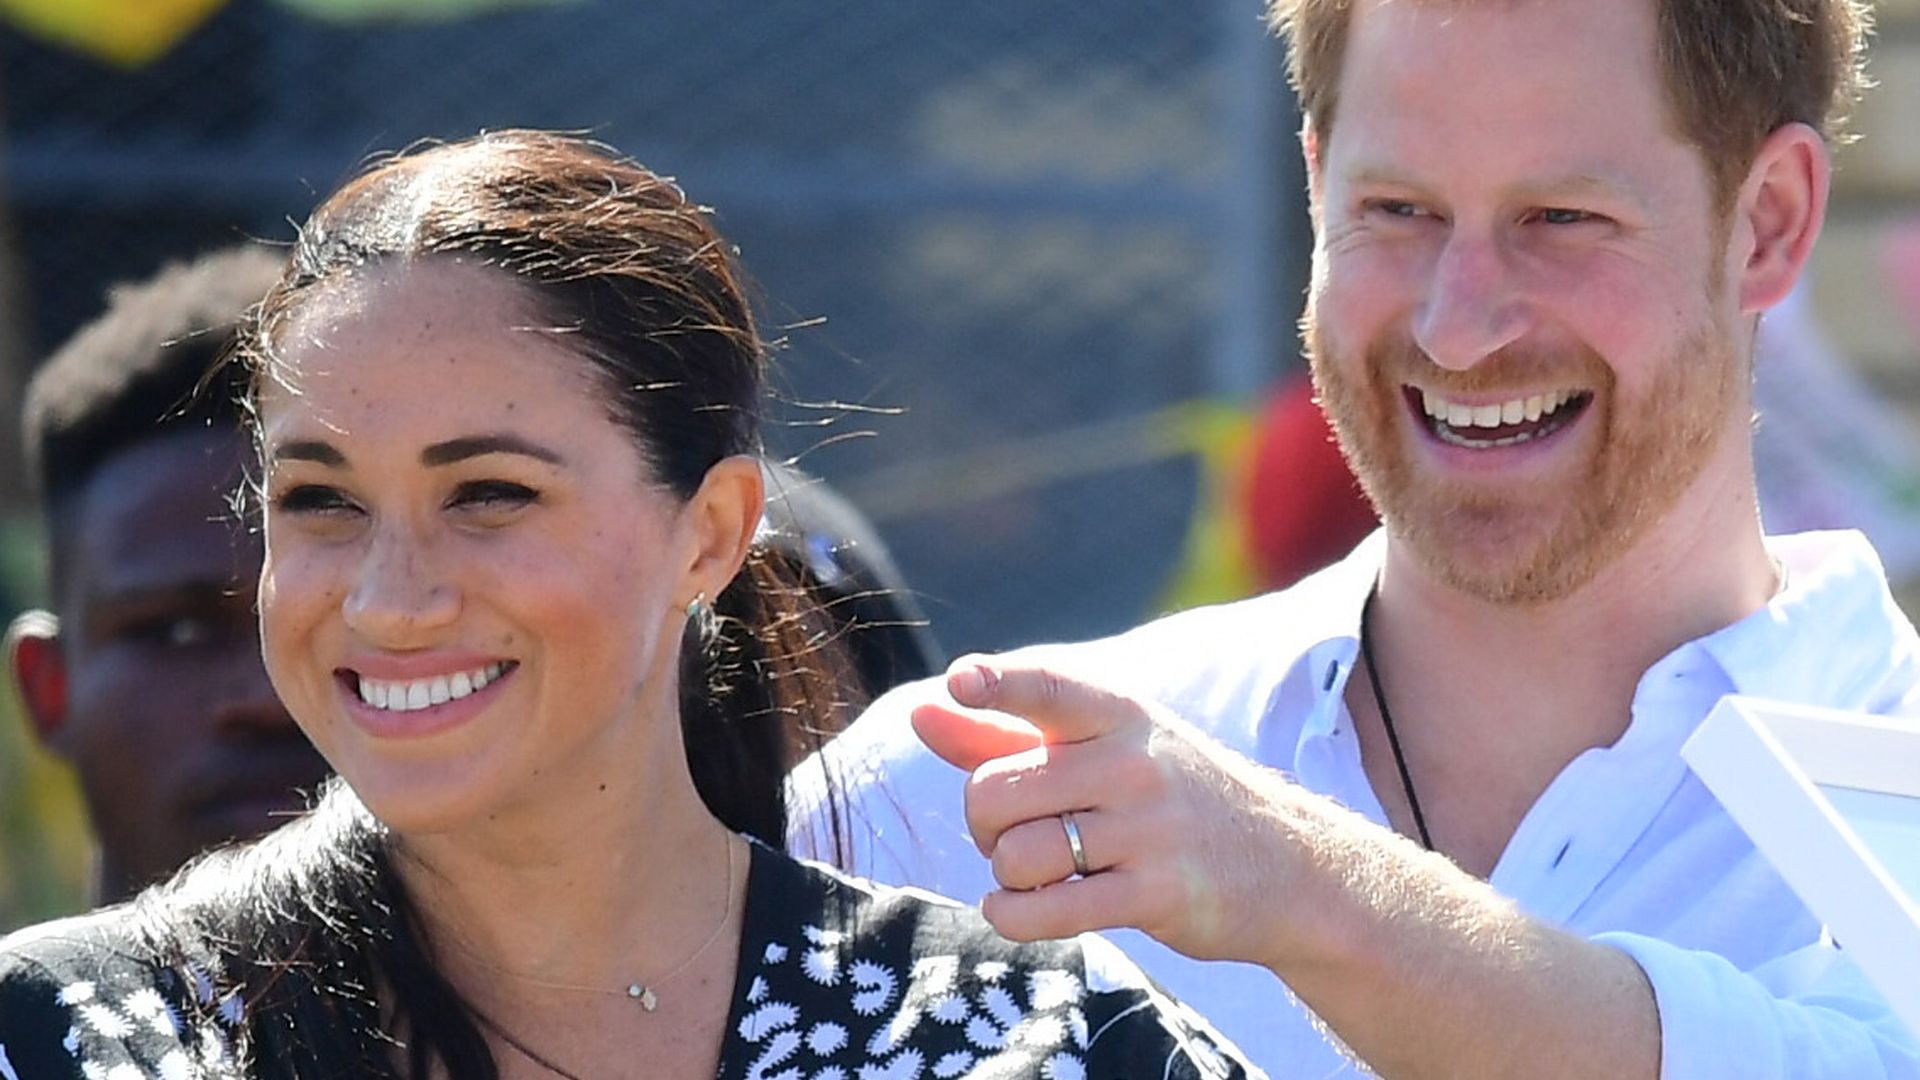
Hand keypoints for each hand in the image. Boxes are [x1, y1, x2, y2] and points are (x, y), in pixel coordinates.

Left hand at [912, 655, 1320, 965]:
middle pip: (994, 792)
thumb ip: (1004, 733)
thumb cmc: (1170, 799)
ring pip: (1014, 855)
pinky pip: (1046, 909)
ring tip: (1042, 870)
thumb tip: (919, 711)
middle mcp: (1132, 761)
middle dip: (983, 823)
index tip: (961, 682)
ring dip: (1006, 874)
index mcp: (1117, 713)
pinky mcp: (1157, 893)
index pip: (1048, 686)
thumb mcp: (1101, 750)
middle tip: (1018, 832)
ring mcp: (1147, 828)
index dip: (998, 683)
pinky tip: (1019, 908)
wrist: (1288, 866)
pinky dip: (1013, 914)